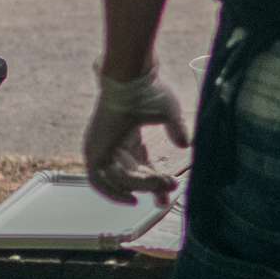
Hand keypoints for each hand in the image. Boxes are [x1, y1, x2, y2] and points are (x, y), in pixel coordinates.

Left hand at [83, 63, 190, 204]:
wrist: (130, 79)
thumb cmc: (148, 90)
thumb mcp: (168, 113)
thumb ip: (177, 129)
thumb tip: (185, 144)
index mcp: (126, 134)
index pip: (139, 165)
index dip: (154, 181)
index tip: (169, 191)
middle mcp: (112, 143)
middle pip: (131, 175)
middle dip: (152, 185)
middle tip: (171, 188)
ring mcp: (101, 148)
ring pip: (120, 180)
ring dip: (142, 186)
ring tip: (162, 184)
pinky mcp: (94, 151)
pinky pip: (102, 181)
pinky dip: (113, 193)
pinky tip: (131, 200)